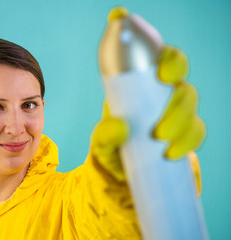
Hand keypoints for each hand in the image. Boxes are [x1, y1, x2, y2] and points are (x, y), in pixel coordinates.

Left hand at [91, 46, 205, 194]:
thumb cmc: (110, 143)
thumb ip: (105, 134)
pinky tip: (172, 154)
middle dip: (179, 108)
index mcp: (143, 83)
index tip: (164, 75)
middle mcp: (163, 95)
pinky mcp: (185, 134)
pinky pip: (196, 133)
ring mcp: (176, 113)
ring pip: (192, 111)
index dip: (171, 62)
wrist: (118, 167)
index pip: (165, 61)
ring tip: (163, 144)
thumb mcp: (101, 139)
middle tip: (159, 132)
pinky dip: (188, 143)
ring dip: (182, 127)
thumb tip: (121, 127)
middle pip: (184, 89)